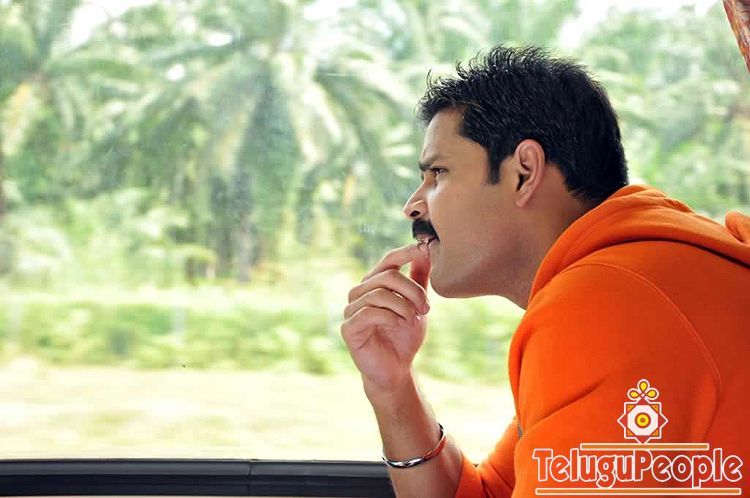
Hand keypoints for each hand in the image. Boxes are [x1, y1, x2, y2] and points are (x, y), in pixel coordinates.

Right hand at [341, 243, 431, 395]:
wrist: (396, 369)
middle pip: (388, 277)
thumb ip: (419, 278)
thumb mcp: (416, 304)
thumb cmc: (405, 336)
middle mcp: (360, 293)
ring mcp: (351, 309)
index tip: (425, 248)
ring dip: (403, 307)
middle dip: (412, 291)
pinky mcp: (348, 328)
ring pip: (380, 294)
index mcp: (374, 284)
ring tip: (413, 319)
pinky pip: (369, 313)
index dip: (406, 252)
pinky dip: (390, 317)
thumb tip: (426, 250)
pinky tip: (398, 325)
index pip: (389, 260)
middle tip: (426, 308)